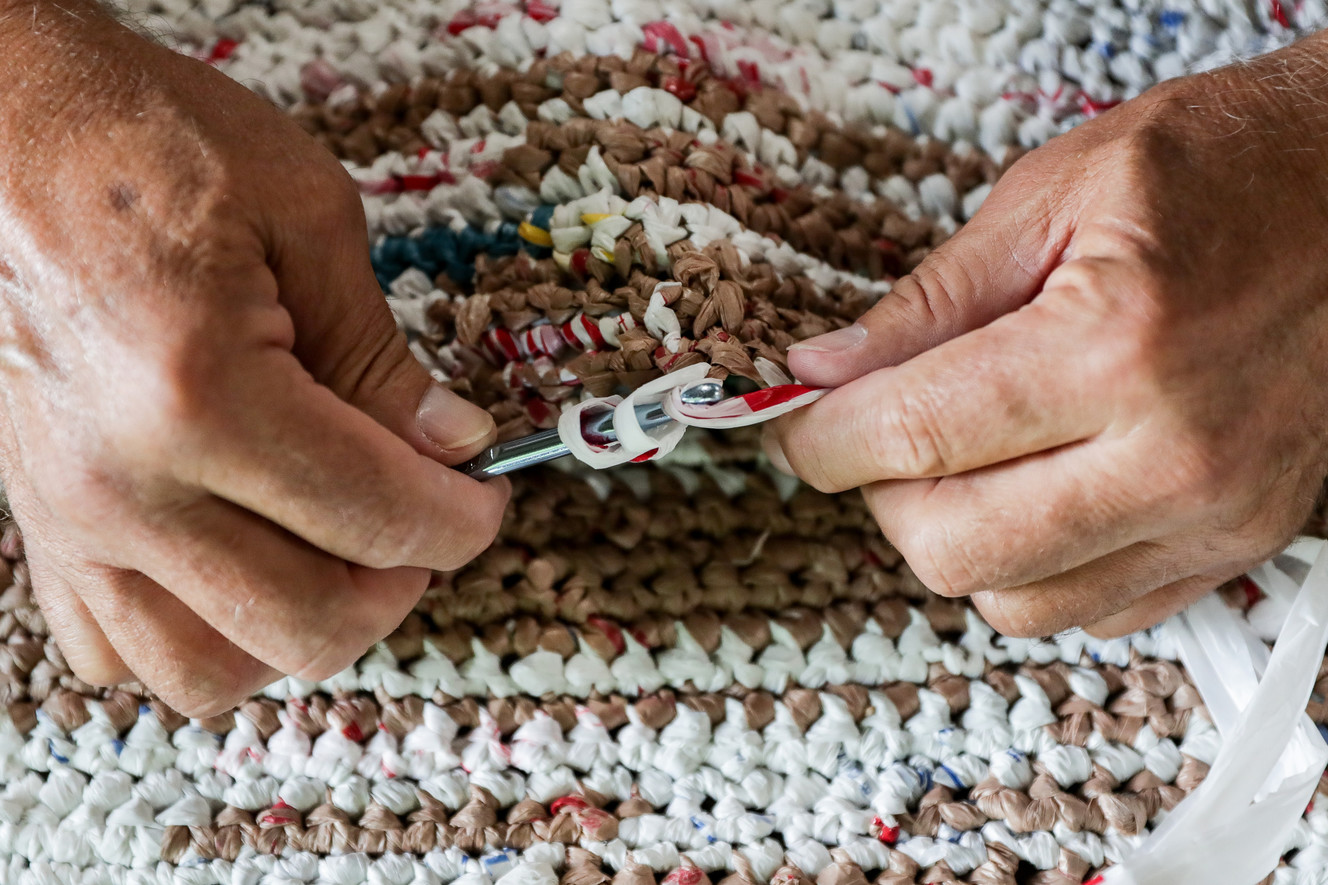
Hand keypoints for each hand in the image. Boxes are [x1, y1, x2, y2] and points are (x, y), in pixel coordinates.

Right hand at [0, 3, 507, 714]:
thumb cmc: (144, 140)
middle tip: (427, 523)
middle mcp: (122, 480)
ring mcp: (66, 515)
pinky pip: (116, 651)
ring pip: (209, 672)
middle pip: (306, 624)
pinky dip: (198, 638)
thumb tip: (454, 446)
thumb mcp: (305, 215)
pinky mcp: (37, 521)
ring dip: (302, 633)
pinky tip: (244, 569)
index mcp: (200, 392)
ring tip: (342, 556)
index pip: (376, 516)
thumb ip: (383, 355)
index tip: (485, 498)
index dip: (462, 521)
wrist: (0, 120)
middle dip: (401, 585)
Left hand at [771, 35, 1327, 638]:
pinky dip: (1031, 571)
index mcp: (1117, 346)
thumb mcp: (1055, 193)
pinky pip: (1092, 614)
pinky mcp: (1238, 546)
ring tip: (956, 462)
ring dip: (952, 543)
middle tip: (871, 437)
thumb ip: (928, 300)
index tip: (792, 430)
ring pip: (1016, 604)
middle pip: (955, 548)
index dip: (825, 441)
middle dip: (879, 499)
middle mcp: (1175, 455)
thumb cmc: (1223, 169)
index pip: (918, 435)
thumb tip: (823, 372)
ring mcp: (1217, 516)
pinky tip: (1028, 494)